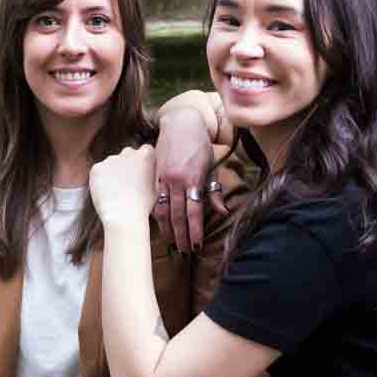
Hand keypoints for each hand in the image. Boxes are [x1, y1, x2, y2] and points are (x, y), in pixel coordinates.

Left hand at [90, 144, 156, 224]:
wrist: (123, 216)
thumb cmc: (142, 206)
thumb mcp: (157, 187)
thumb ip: (152, 174)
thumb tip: (149, 172)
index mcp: (145, 155)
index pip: (145, 150)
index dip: (143, 162)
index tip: (140, 172)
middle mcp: (128, 152)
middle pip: (128, 154)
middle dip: (127, 164)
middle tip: (127, 183)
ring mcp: (111, 159)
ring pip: (112, 163)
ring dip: (113, 172)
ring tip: (116, 191)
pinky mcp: (97, 168)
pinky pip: (99, 171)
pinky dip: (101, 179)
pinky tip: (107, 192)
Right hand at [154, 106, 224, 252]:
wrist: (180, 124)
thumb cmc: (199, 146)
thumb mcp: (211, 167)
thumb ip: (214, 191)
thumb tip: (223, 212)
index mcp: (193, 179)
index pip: (194, 212)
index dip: (195, 231)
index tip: (197, 246)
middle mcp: (176, 181)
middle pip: (177, 215)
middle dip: (181, 236)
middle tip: (184, 252)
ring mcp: (163, 179)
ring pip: (162, 211)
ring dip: (167, 229)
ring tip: (172, 243)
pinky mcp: (154, 177)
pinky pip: (154, 200)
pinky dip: (158, 215)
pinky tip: (161, 226)